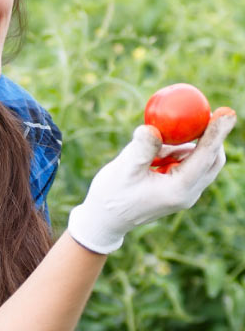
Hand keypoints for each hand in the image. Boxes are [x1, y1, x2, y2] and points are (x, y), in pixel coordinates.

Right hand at [68, 107, 236, 253]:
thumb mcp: (123, 169)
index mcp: (178, 190)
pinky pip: (186, 165)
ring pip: (199, 161)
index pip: (205, 157)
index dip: (217, 132)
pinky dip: (176, 153)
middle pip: (213, 160)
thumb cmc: (111, 195)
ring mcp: (184, 194)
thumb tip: (153, 127)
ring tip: (153, 153)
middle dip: (211, 136)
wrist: (104, 219)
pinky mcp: (178, 191)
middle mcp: (187, 194)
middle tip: (203, 113)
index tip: (226, 111)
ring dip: (185, 146)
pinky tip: (153, 157)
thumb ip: (142, 148)